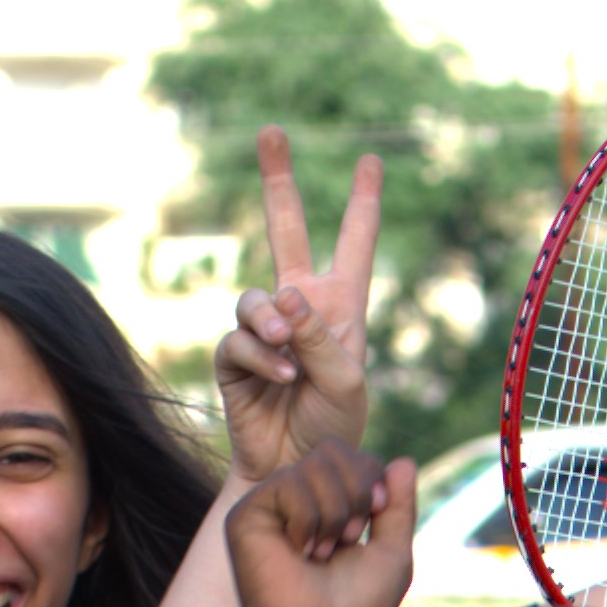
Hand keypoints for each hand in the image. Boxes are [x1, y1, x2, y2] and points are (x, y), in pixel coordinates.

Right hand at [219, 128, 381, 476]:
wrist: (296, 475)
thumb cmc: (334, 429)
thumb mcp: (346, 379)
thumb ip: (320, 333)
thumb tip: (283, 296)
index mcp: (342, 306)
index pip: (354, 244)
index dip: (363, 203)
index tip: (372, 161)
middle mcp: (300, 308)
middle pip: (285, 229)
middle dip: (278, 180)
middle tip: (273, 132)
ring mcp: (265, 331)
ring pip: (254, 298)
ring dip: (270, 321)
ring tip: (289, 351)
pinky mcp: (235, 359)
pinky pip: (238, 340)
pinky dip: (261, 356)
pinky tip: (281, 378)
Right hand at [225, 441, 416, 606]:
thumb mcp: (391, 553)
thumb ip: (399, 507)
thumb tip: (403, 460)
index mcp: (330, 507)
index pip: (355, 458)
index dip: (373, 481)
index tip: (374, 519)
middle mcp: (299, 500)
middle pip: (334, 449)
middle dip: (357, 491)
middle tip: (349, 539)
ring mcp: (272, 504)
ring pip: (314, 464)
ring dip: (333, 514)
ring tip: (321, 554)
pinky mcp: (248, 512)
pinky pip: (289, 482)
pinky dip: (306, 520)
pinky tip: (297, 552)